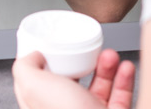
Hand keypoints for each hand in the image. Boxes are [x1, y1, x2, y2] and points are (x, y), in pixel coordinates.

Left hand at [12, 49, 135, 108]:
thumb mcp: (33, 86)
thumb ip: (25, 68)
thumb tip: (32, 56)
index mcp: (42, 107)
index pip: (39, 83)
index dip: (47, 63)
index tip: (56, 47)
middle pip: (73, 80)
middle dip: (83, 60)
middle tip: (89, 49)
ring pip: (99, 86)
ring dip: (107, 67)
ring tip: (110, 55)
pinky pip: (121, 95)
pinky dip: (124, 79)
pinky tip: (125, 68)